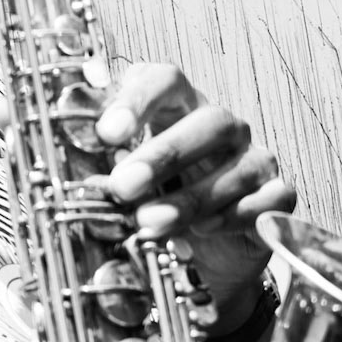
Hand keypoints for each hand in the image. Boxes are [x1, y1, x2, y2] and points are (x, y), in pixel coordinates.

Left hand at [95, 62, 295, 320]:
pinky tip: (204, 230)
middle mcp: (220, 125)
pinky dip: (237, 215)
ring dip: (191, 198)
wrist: (198, 261)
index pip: (164, 80)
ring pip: (237, 166)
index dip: (137, 102)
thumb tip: (64, 156)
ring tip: (149, 224)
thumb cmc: (152, 205)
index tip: (107, 134)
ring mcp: (253, 158)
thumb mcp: (117, 182)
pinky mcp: (276, 195)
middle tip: (123, 187)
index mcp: (177, 107)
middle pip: (208, 121)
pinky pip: (269, 199)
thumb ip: (96, 164)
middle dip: (163, 155)